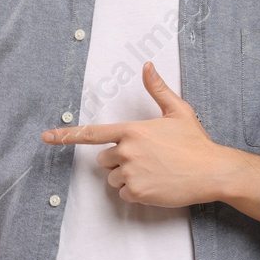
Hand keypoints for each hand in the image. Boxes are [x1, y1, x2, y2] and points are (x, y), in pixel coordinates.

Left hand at [41, 61, 233, 207]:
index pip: (93, 133)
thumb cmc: (195, 142)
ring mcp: (131, 173)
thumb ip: (158, 89)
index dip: (67, 136)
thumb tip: (147, 65)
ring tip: (154, 172)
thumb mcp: (178, 110)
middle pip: (104, 160)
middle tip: (146, 159)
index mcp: (132, 130)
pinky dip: (136, 193)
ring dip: (127, 178)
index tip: (47, 137)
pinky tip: (156, 184)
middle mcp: (127, 151)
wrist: (212, 171)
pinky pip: (124, 194)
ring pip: (113, 179)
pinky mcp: (138, 192)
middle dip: (119, 161)